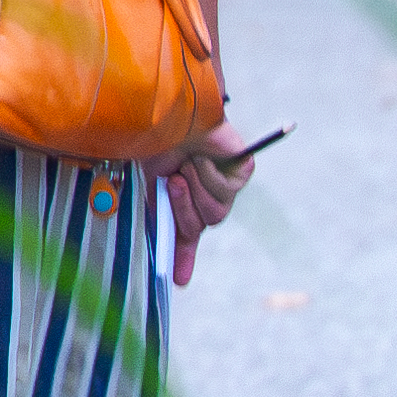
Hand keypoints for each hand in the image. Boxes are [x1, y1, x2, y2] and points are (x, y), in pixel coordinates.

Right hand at [163, 141, 246, 288]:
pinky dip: (209, 174)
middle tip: (174, 182)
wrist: (172, 113)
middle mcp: (207, 194)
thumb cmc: (159, 145)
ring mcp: (227, 183)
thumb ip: (161, 222)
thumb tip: (164, 262)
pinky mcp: (243, 171)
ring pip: (216, 212)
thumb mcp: (153, 188)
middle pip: (201, 225)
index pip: (187, 235)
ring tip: (187, 163)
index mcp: (185, 198)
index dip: (184, 258)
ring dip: (196, 188)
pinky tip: (203, 156)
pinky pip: (226, 190)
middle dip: (184, 207)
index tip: (178, 282)